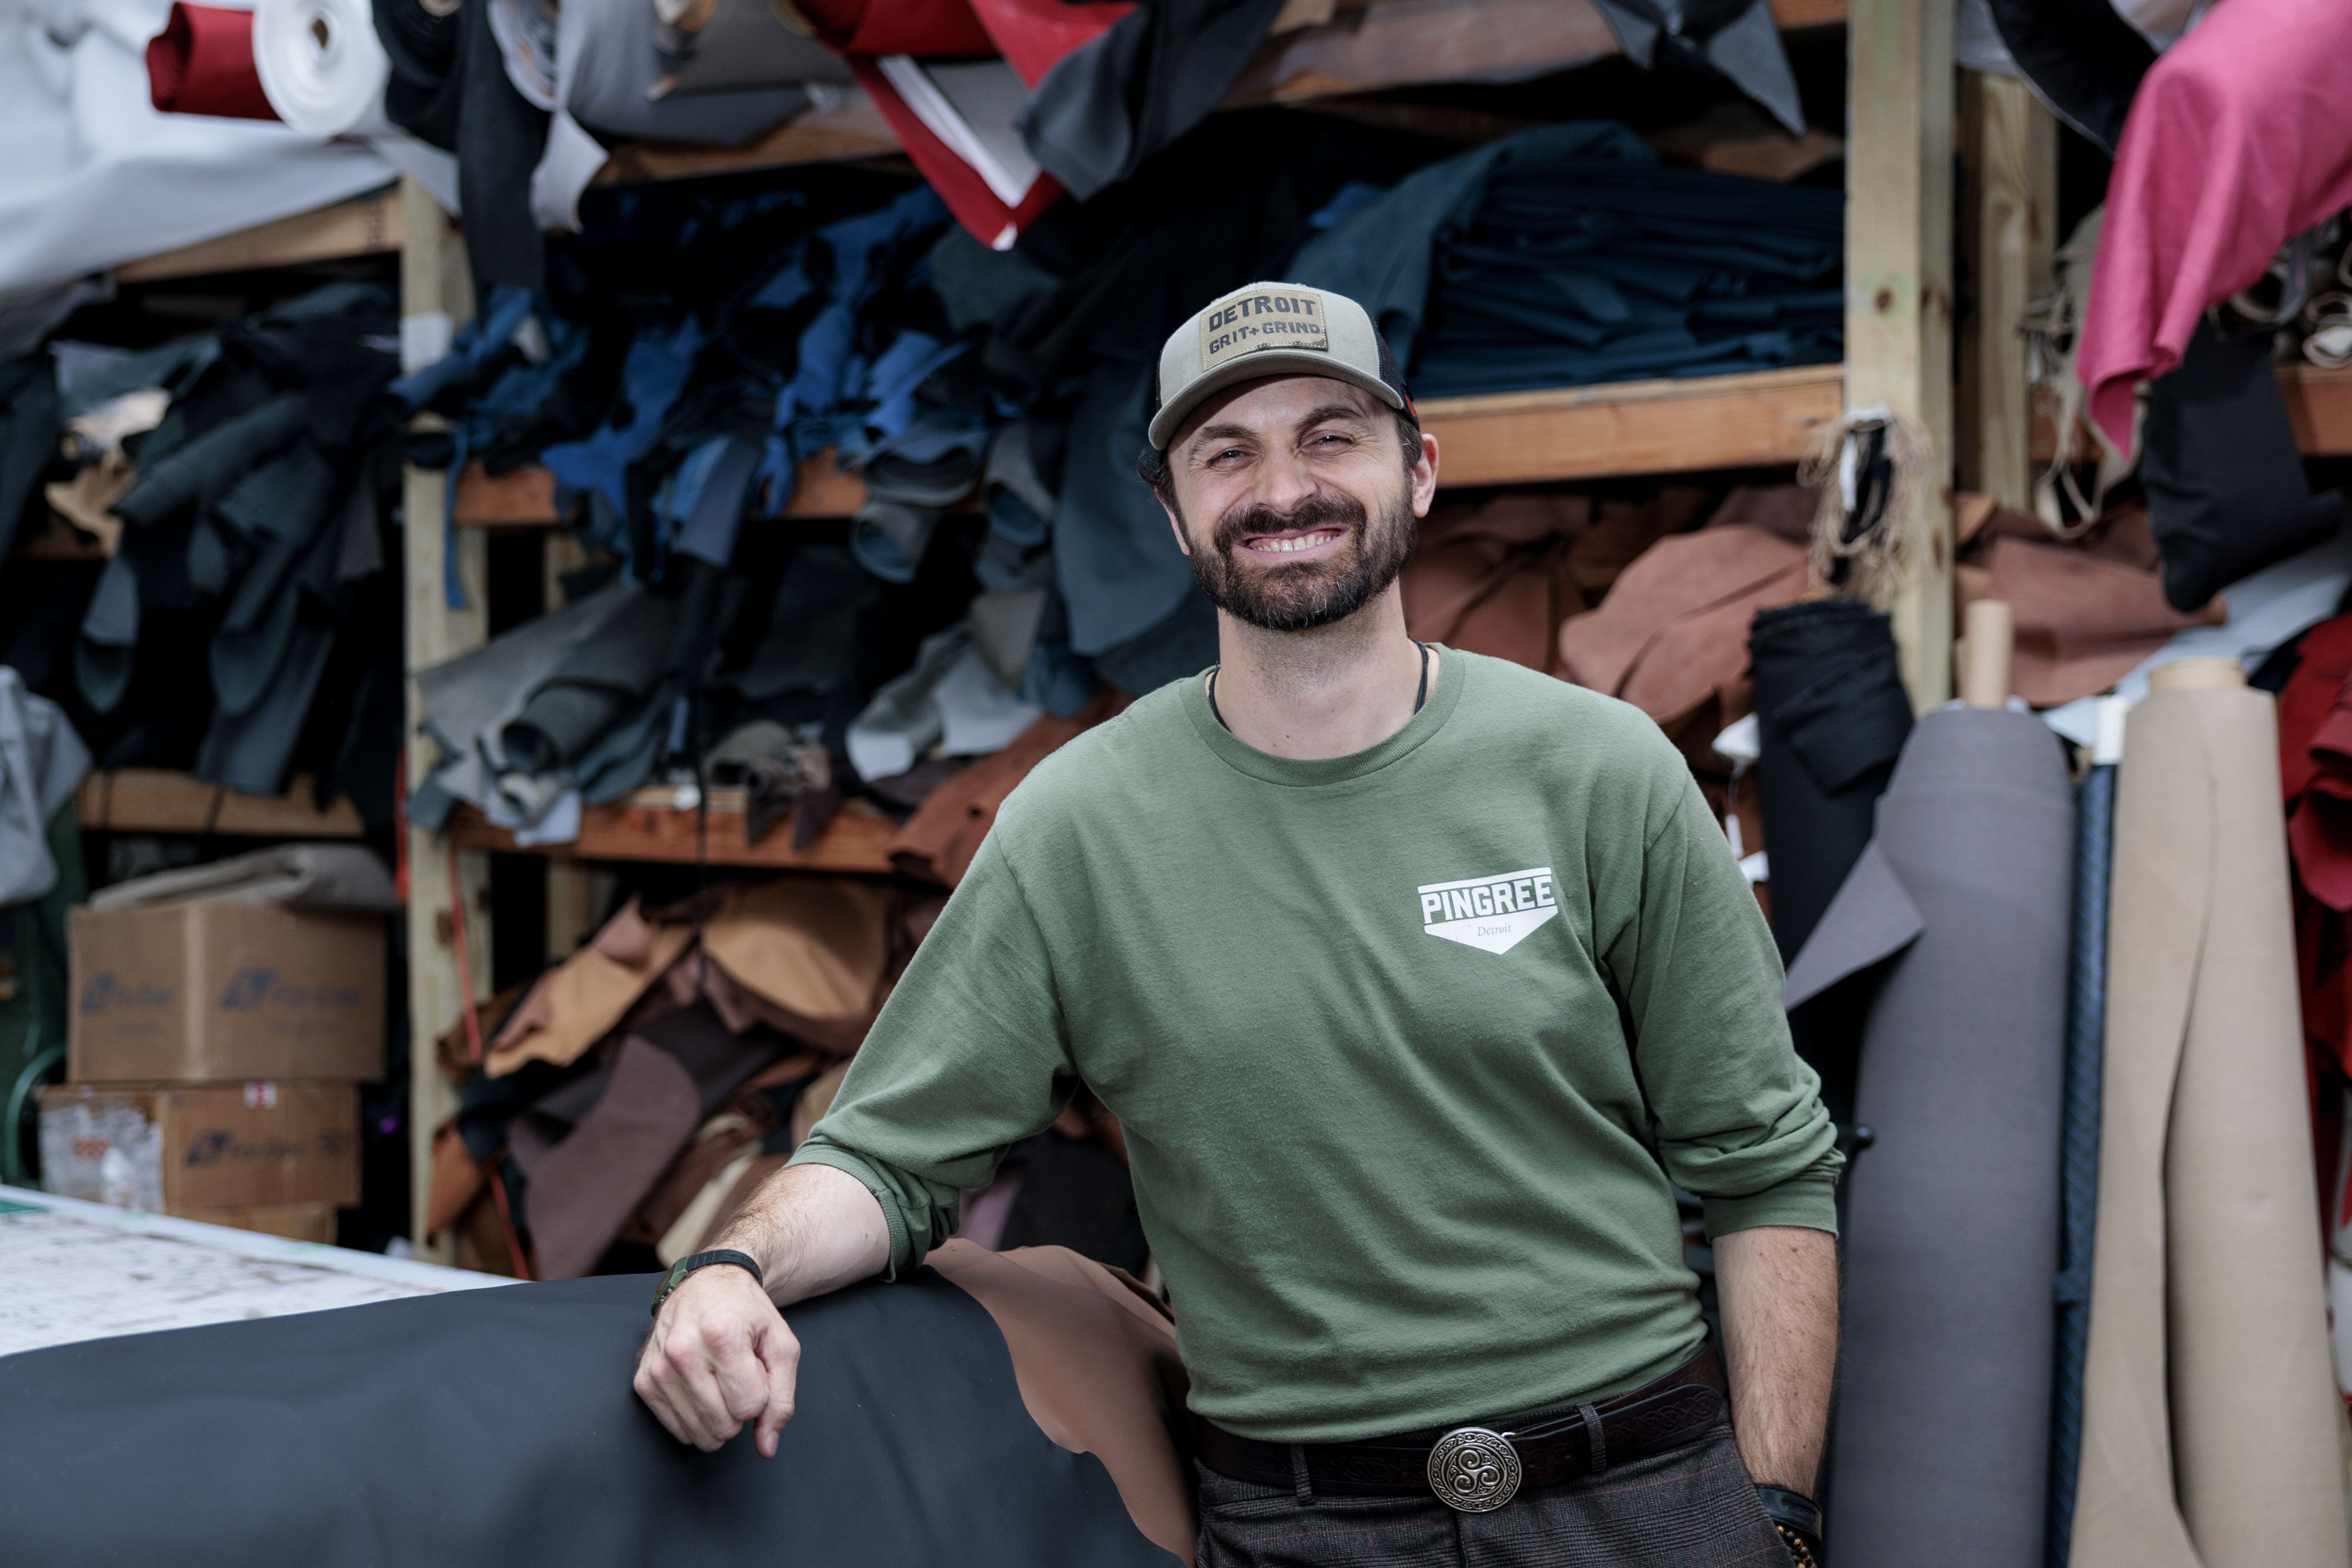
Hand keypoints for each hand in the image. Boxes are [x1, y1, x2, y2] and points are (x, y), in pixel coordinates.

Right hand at [633, 1264, 799, 1456]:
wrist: (706, 1284)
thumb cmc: (748, 1314)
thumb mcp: (781, 1346)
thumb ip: (781, 1399)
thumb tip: (767, 1447)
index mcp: (722, 1335)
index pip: (749, 1407)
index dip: (760, 1395)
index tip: (754, 1370)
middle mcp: (682, 1351)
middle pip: (724, 1426)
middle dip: (739, 1409)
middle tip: (737, 1376)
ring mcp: (658, 1367)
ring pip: (700, 1434)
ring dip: (718, 1417)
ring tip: (719, 1380)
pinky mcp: (643, 1381)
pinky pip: (677, 1431)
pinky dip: (696, 1418)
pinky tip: (700, 1387)